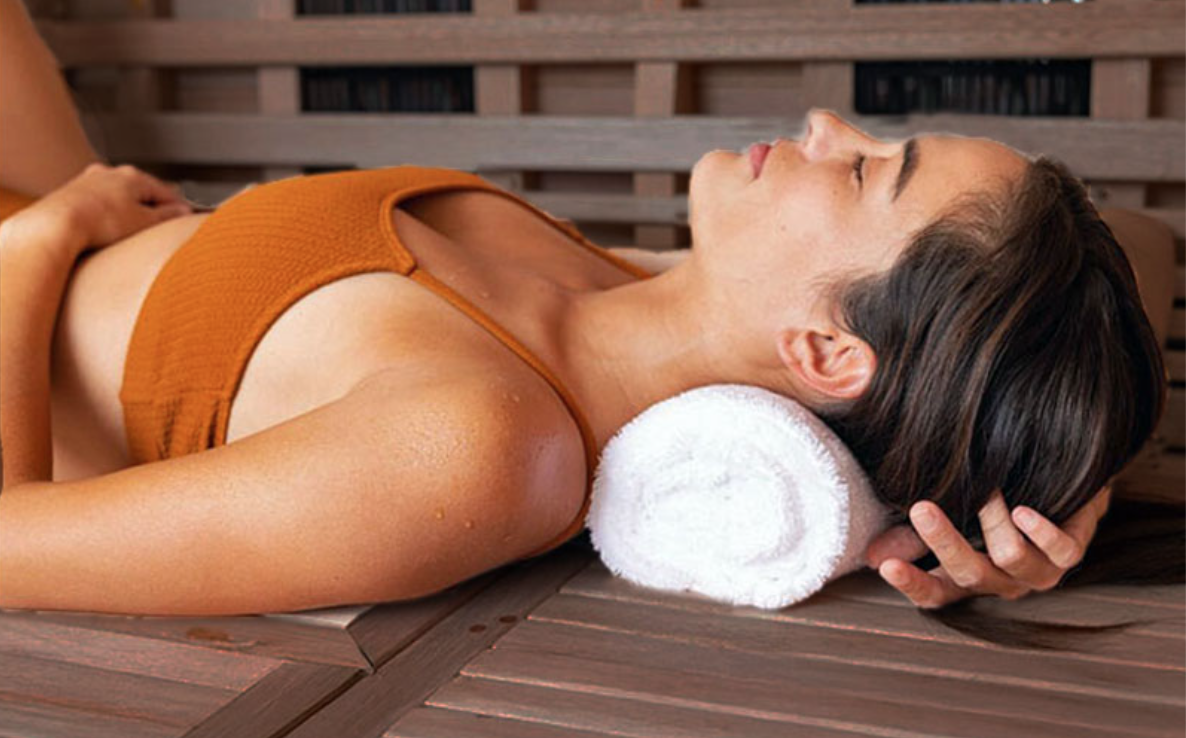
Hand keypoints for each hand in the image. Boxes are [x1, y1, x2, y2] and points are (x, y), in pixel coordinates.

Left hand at [1, 163, 192, 257]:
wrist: (55, 226)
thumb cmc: (98, 223)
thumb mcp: (145, 222)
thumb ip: (167, 216)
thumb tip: (181, 212)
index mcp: (132, 175)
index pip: (166, 191)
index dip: (178, 209)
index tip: (184, 221)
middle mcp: (109, 173)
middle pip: (140, 193)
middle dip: (150, 210)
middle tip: (156, 230)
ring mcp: (88, 182)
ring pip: (118, 198)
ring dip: (127, 214)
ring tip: (128, 235)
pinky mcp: (70, 195)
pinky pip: (98, 206)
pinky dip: (106, 217)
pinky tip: (105, 232)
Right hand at [864, 485, 1111, 607]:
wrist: (1060, 481)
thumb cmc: (998, 498)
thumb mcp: (952, 515)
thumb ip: (913, 536)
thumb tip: (871, 554)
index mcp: (969, 577)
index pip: (935, 594)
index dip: (912, 584)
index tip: (886, 566)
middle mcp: (1002, 580)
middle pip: (967, 573)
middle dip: (942, 541)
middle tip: (921, 507)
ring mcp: (1038, 570)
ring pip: (1010, 557)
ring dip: (993, 519)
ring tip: (986, 487)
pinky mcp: (1071, 551)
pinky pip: (1059, 550)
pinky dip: (1039, 530)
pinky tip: (1023, 510)